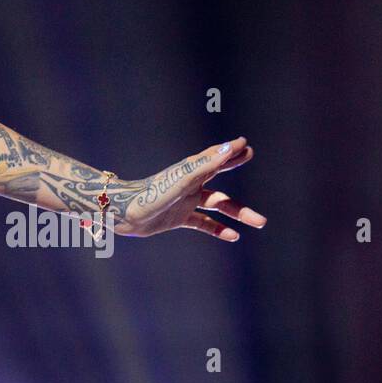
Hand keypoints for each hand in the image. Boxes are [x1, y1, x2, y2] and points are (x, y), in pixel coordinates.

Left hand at [112, 136, 263, 240]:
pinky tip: (234, 236)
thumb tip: (230, 147)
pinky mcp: (178, 218)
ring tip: (259, 222)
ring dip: (237, 213)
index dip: (230, 152)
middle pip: (219, 179)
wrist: (122, 214)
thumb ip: (206, 165)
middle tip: (253, 162)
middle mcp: (188, 184)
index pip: (214, 158)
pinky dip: (218, 228)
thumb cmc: (150, 194)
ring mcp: (184, 202)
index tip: (246, 146)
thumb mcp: (182, 180)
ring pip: (217, 206)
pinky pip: (203, 223)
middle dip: (236, 171)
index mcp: (189, 172)